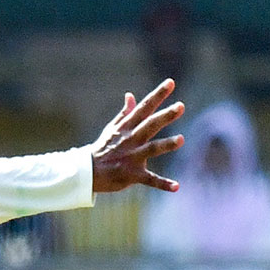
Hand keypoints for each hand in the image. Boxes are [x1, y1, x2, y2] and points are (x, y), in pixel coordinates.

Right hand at [91, 79, 183, 194]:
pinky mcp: (132, 175)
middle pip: (150, 125)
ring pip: (152, 149)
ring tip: (181, 139)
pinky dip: (163, 184)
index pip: (145, 108)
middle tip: (181, 106)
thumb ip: (125, 113)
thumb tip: (131, 95)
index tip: (171, 83)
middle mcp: (131, 139)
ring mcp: (132, 157)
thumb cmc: (102, 148)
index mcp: (127, 127)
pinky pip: (150, 179)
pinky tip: (176, 187)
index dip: (158, 95)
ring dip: (166, 144)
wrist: (87, 172)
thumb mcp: (112, 128)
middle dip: (165, 116)